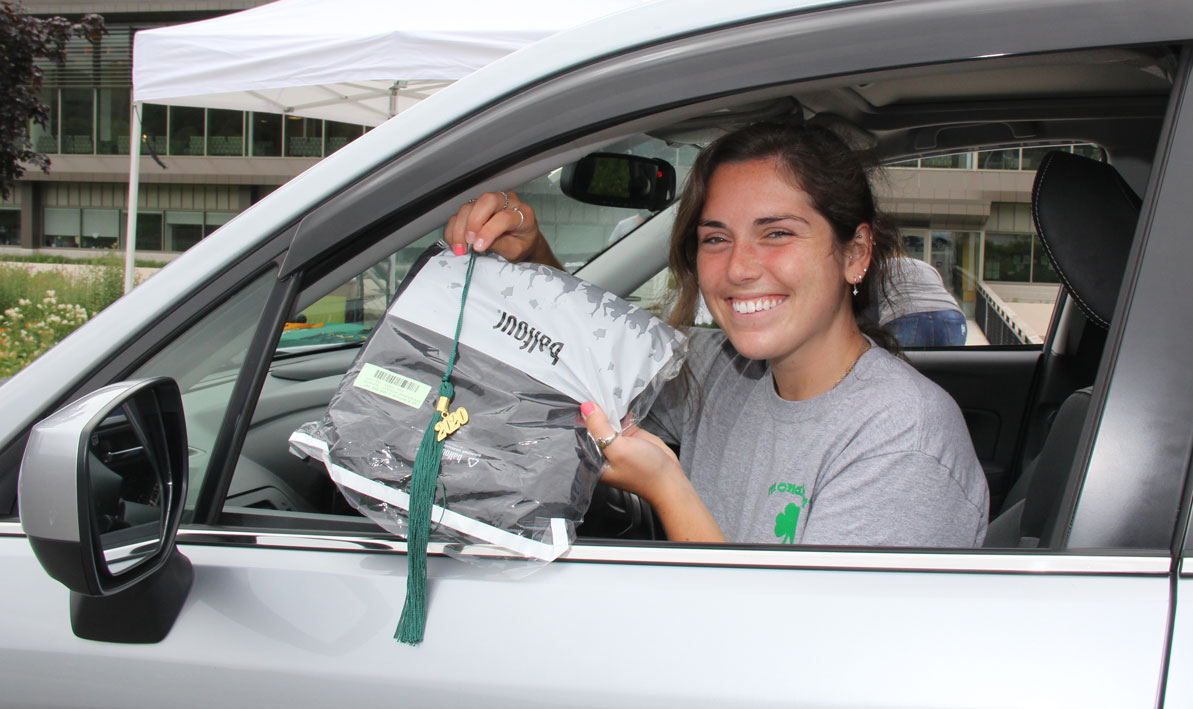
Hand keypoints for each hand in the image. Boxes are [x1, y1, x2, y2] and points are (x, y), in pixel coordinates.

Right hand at [445, 191, 558, 266]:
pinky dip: (453, 229)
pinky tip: (455, 243)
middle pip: (486, 201)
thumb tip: (479, 244)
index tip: (478, 247)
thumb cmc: (521, 244)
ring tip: (460, 248)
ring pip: (469, 207)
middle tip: (469, 241)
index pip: (504, 217)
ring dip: (460, 228)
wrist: (522, 241)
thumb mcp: (516, 250)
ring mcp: (489, 203)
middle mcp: (506, 202)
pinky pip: (459, 214)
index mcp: (522, 213)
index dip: (489, 231)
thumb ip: (500, 245)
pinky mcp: (475, 208)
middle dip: (473, 222)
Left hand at [580, 401, 725, 542]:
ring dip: (606, 407)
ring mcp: (616, 441)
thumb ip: (600, 429)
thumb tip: (586, 407)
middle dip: (593, 409)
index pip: (581, 434)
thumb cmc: (643, 470)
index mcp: (593, 459)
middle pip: (593, 426)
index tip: (580, 396)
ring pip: (607, 420)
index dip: (581, 416)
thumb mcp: (618, 450)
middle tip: (592, 387)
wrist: (669, 478)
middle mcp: (602, 449)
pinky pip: (620, 419)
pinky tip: (616, 394)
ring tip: (602, 387)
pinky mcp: (629, 435)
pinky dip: (619, 409)